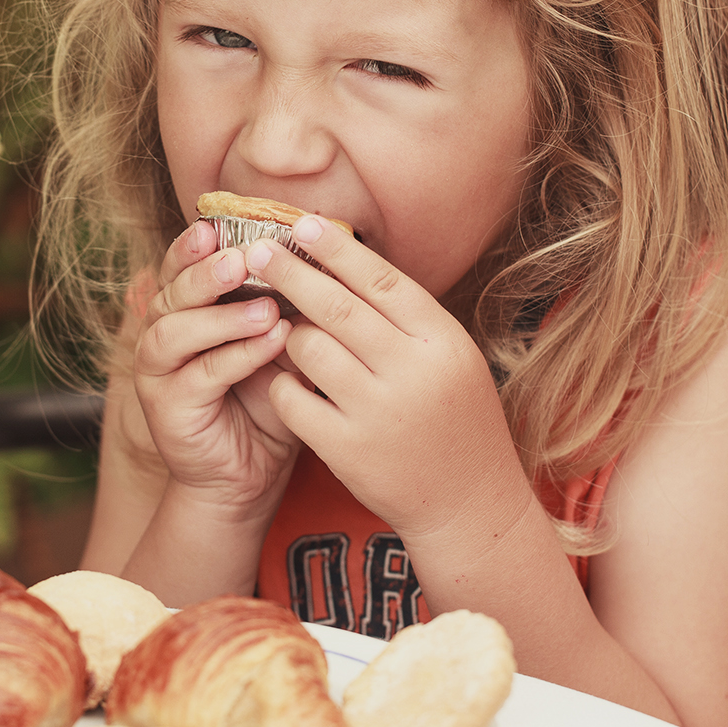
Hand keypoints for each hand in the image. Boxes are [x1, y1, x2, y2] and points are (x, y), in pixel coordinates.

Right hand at [132, 220, 302, 520]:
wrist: (250, 472)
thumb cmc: (267, 400)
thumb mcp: (279, 343)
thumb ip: (284, 305)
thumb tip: (318, 257)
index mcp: (185, 309)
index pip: (182, 266)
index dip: (195, 244)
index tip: (220, 223)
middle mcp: (162, 333)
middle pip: (172, 291)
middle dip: (204, 271)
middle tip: (242, 257)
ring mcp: (158, 372)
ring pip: (176, 330)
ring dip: (222, 315)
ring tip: (267, 307)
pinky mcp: (166, 407)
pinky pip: (200, 375)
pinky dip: (235, 355)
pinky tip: (269, 342)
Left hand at [247, 217, 534, 541]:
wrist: (468, 503)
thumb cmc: (454, 420)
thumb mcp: (451, 359)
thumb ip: (408, 318)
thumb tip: (349, 259)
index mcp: (443, 341)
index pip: (380, 279)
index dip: (337, 248)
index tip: (302, 223)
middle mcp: (412, 371)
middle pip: (337, 305)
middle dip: (291, 273)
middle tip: (259, 251)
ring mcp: (378, 412)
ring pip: (307, 348)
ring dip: (288, 335)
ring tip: (286, 333)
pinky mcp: (346, 449)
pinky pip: (291, 398)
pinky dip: (281, 384)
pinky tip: (284, 380)